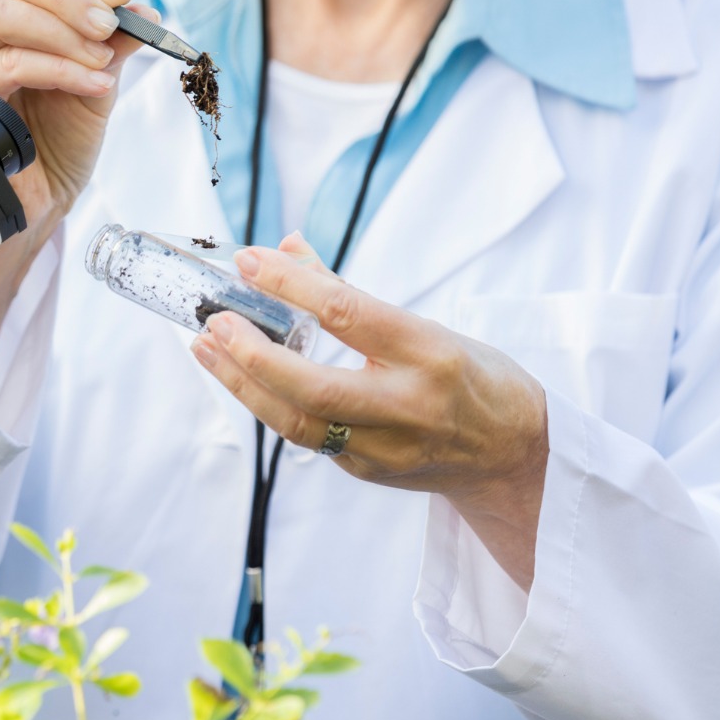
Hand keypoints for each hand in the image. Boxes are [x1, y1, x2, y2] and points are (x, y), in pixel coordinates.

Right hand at [0, 0, 153, 395]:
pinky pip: (1, 66)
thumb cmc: (58, 145)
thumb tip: (144, 10)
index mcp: (7, 17)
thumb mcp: (98, 81)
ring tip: (99, 62)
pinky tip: (91, 86)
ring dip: (58, 31)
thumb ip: (114, 42)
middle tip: (109, 21)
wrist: (38, 206)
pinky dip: (55, 69)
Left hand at [190, 234, 550, 588]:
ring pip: (297, 422)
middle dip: (255, 355)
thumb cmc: (471, 377)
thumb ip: (350, 293)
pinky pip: (306, 436)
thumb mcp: (427, 325)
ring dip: (243, 385)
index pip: (348, 314)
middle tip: (216, 321)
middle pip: (315, 386)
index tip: (250, 262)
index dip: (292, 285)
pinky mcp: (364, 472)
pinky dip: (268, 405)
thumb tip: (286, 248)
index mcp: (430, 353)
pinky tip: (239, 378)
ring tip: (206, 348)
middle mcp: (408, 405)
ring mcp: (385, 447)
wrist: (512, 455)